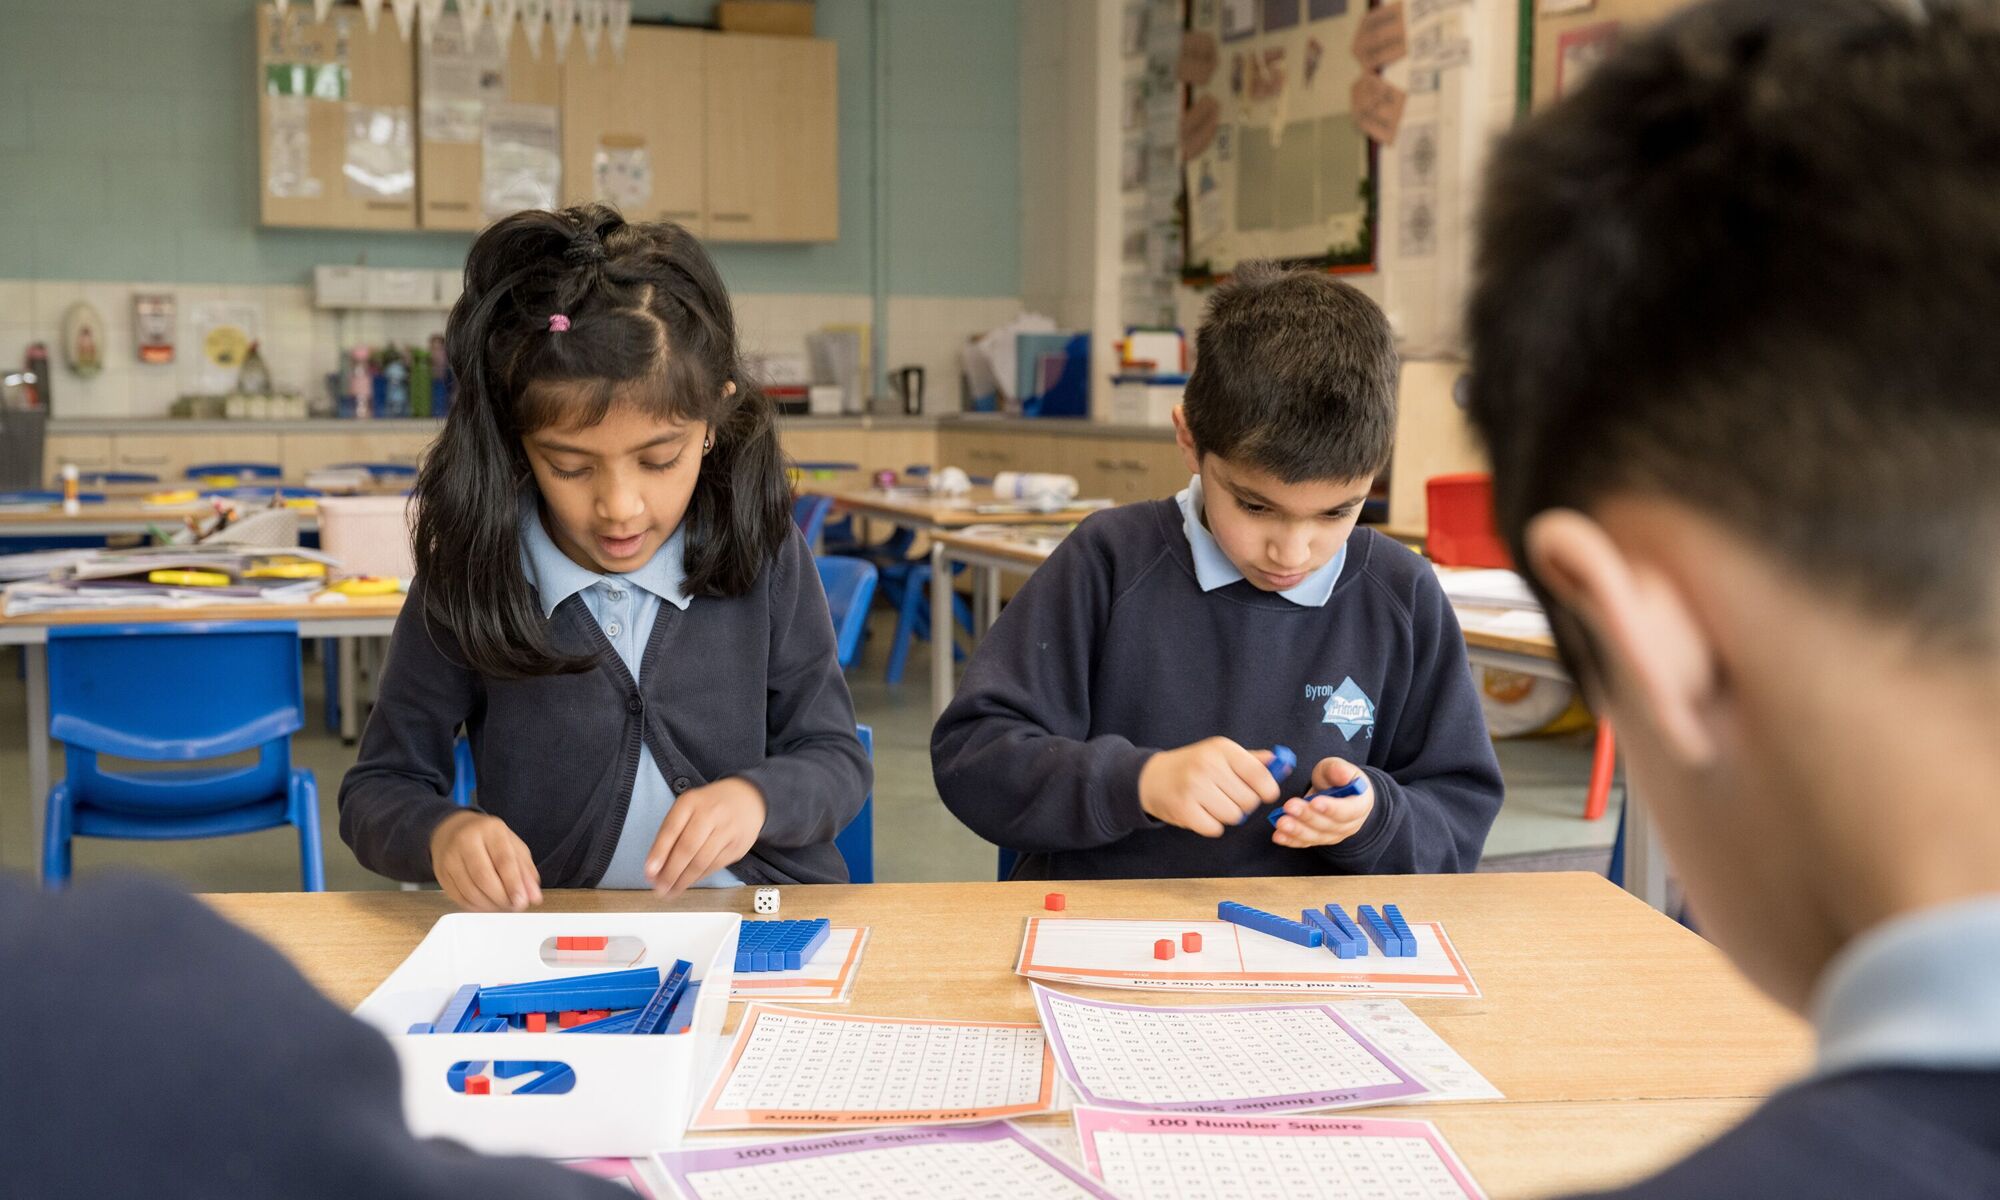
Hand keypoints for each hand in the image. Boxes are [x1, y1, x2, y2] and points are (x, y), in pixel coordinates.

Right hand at [429, 811, 542, 911]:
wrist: (452, 830)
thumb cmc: (488, 839)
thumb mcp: (513, 846)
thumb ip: (525, 871)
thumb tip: (534, 897)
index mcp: (490, 830)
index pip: (503, 860)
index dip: (513, 884)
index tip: (522, 901)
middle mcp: (466, 841)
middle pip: (483, 878)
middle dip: (502, 898)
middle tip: (514, 906)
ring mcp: (450, 857)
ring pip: (470, 890)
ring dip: (489, 905)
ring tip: (502, 906)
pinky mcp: (441, 873)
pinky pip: (458, 897)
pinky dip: (475, 907)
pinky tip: (486, 905)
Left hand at [646, 777, 767, 897]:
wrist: (747, 798)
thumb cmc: (710, 806)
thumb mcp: (687, 808)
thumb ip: (671, 833)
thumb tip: (655, 867)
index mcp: (691, 801)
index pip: (671, 829)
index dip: (659, 853)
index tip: (649, 872)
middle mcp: (710, 813)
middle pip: (687, 848)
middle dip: (671, 872)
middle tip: (660, 887)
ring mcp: (727, 830)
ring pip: (702, 861)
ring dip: (684, 880)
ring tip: (671, 891)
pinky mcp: (737, 846)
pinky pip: (715, 866)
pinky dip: (699, 877)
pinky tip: (689, 882)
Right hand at [1138, 738, 1280, 836]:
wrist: (1150, 778)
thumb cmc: (1192, 766)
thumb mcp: (1219, 753)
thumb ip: (1251, 760)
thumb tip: (1281, 762)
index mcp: (1222, 749)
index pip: (1260, 775)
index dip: (1268, 790)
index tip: (1264, 793)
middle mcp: (1208, 766)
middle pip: (1249, 801)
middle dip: (1244, 804)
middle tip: (1228, 797)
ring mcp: (1194, 788)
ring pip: (1234, 816)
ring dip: (1227, 816)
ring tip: (1212, 804)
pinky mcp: (1184, 810)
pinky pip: (1215, 829)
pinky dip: (1211, 825)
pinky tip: (1201, 813)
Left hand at [1271, 757, 1374, 847]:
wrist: (1335, 792)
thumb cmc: (1337, 778)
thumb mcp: (1337, 768)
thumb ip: (1338, 769)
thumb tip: (1343, 774)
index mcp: (1360, 804)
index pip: (1348, 810)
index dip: (1332, 808)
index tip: (1314, 802)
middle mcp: (1350, 825)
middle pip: (1329, 825)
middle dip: (1307, 817)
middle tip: (1289, 807)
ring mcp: (1335, 835)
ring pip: (1316, 836)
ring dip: (1297, 831)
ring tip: (1281, 822)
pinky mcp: (1319, 839)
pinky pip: (1306, 843)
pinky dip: (1291, 840)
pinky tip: (1278, 836)